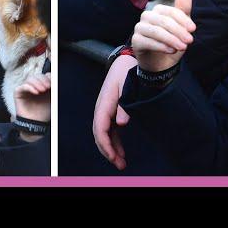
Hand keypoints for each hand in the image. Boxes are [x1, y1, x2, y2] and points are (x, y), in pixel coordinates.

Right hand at [14, 73, 50, 122]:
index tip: (54, 84)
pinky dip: (30, 87)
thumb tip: (55, 80)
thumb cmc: (44, 112)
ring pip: (30, 79)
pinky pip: (22, 86)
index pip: (45, 76)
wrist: (36, 123)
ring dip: (37, 83)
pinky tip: (36, 93)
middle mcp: (33, 85)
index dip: (49, 78)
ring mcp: (25, 88)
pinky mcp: (18, 92)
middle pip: (38, 76)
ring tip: (43, 90)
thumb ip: (53, 90)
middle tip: (48, 87)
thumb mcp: (52, 99)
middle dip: (44, 80)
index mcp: (42, 85)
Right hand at [92, 54, 137, 169]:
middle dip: (107, 151)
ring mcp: (105, 110)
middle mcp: (102, 108)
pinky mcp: (111, 111)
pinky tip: (121, 152)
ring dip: (111, 149)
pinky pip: (110, 130)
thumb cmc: (128, 73)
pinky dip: (114, 142)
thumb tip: (121, 124)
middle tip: (120, 165)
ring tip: (121, 163)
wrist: (126, 62)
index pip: (100, 128)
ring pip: (104, 134)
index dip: (105, 144)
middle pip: (99, 134)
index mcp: (104, 103)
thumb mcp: (128, 87)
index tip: (113, 156)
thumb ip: (124, 106)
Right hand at [132, 0, 195, 71]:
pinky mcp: (135, 41)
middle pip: (162, 21)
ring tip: (182, 47)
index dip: (182, 19)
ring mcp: (139, 29)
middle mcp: (146, 17)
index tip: (193, 29)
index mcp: (157, 11)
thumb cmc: (171, 42)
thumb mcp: (181, 26)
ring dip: (171, 39)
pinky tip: (171, 50)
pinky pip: (147, 41)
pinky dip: (161, 46)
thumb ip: (183, 8)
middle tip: (190, 40)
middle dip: (178, 31)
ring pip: (155, 31)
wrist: (161, 62)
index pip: (170, 11)